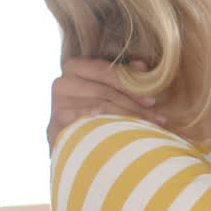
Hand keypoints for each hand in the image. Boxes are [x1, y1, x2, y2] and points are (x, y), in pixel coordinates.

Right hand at [47, 58, 164, 148]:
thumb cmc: (97, 113)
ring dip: (126, 118)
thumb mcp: (111, 91)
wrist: (74, 146)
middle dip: (133, 106)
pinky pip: (82, 122)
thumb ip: (124, 77)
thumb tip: (142, 65)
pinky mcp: (54, 126)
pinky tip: (115, 128)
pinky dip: (101, 124)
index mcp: (75, 67)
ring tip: (147, 128)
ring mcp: (56, 105)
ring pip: (98, 107)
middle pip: (104, 91)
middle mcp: (62, 83)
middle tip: (156, 119)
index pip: (106, 71)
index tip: (152, 101)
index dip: (131, 85)